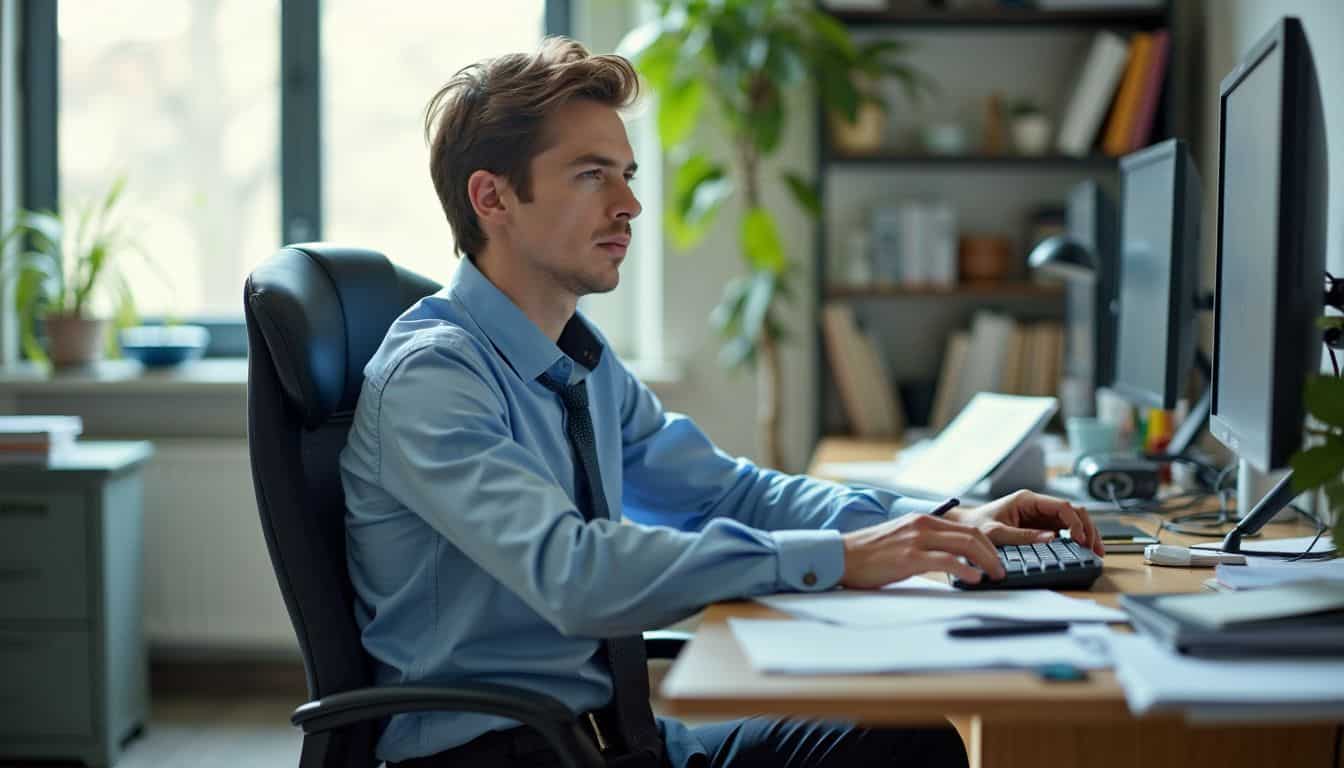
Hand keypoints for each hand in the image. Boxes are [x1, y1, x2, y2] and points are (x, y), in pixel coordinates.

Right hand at [840, 512, 1005, 588]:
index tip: (997, 560)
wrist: (842, 556)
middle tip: (1001, 570)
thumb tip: (952, 558)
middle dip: (993, 553)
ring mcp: (916, 540)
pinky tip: (974, 579)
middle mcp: (922, 525)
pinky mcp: (909, 557)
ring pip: (964, 545)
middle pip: (972, 534)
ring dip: (986, 561)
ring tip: (994, 576)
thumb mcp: (902, 539)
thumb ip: (926, 542)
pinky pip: (946, 561)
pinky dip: (966, 569)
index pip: (967, 528)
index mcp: (922, 520)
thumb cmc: (870, 553)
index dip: (988, 545)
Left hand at [946, 490, 1103, 555]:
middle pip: (1073, 511)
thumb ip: (1022, 536)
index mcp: (1027, 500)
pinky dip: (1076, 538)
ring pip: (1072, 519)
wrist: (965, 527)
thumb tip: (1050, 538)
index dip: (1076, 522)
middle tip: (1095, 549)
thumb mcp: (996, 533)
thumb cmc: (976, 525)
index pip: (1062, 506)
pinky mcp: (1039, 524)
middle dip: (1088, 528)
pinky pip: (1064, 528)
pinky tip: (1083, 549)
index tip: (1080, 540)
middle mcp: (1036, 504)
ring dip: (1086, 533)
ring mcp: (1039, 514)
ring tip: (1095, 551)